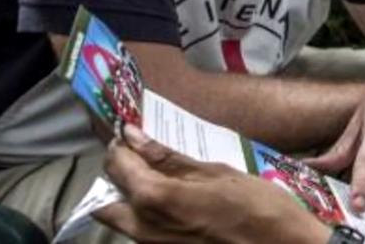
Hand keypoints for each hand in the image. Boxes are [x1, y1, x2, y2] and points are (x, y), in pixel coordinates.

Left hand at [96, 125, 329, 243]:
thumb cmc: (257, 207)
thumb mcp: (216, 172)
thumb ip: (170, 159)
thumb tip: (136, 139)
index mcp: (155, 198)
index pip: (118, 165)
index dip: (121, 145)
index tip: (131, 133)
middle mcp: (144, 227)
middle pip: (107, 201)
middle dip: (117, 177)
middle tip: (139, 158)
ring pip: (123, 220)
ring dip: (131, 197)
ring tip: (158, 177)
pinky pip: (142, 232)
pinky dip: (147, 214)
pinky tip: (173, 201)